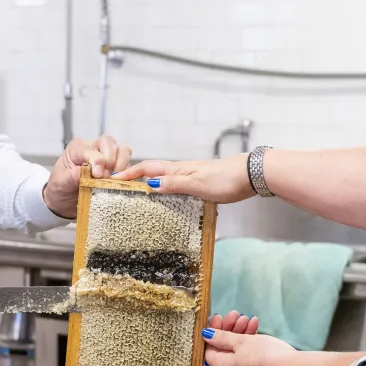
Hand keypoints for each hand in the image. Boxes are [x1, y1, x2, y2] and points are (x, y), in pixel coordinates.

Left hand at [42, 135, 132, 218]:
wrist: (64, 200)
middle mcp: (94, 148)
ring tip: (114, 181)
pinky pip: (128, 166)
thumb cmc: (60, 187)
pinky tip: (119, 185)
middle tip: (106, 178)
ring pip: (123, 151)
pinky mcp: (116, 168)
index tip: (97, 175)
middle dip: (111, 161)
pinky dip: (127, 175)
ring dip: (122, 166)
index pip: (93, 149)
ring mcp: (107, 157)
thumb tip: (89, 172)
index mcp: (78, 147)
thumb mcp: (61, 182)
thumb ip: (73, 176)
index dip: (97, 161)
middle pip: (111, 143)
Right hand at [114, 153, 253, 202]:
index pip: (147, 168)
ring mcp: (193, 174)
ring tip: (139, 192)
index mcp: (178, 169)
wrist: (252, 174)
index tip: (113, 180)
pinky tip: (168, 196)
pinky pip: (177, 183)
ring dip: (150, 181)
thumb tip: (149, 184)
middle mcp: (183, 169)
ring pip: (165, 176)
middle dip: (136, 176)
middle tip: (122, 185)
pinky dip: (166, 187)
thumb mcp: (197, 185)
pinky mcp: (202, 181)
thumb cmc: (226, 180)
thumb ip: (174, 184)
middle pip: (154, 170)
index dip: (130, 173)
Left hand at [201, 312, 294, 365]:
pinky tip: (255, 324)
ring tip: (246, 318)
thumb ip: (221, 337)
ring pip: (237, 347)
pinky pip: (248, 351)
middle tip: (234, 314)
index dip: (212, 332)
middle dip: (229, 328)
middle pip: (224, 347)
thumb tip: (206, 335)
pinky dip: (249, 338)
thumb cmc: (263, 355)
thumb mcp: (239, 341)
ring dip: (240, 330)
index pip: (209, 349)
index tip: (218, 318)